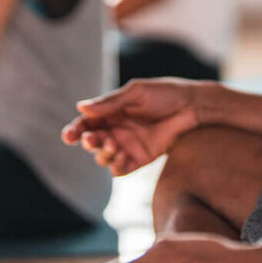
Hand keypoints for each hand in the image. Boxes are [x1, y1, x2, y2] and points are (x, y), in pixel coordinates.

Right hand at [61, 78, 209, 174]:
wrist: (192, 107)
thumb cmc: (165, 94)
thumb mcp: (136, 93)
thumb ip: (110, 103)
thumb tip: (80, 107)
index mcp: (111, 112)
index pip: (86, 124)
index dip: (74, 130)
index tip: (69, 136)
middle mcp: (116, 130)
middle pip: (91, 142)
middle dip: (88, 142)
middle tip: (93, 139)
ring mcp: (127, 146)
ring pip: (102, 158)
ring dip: (102, 154)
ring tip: (112, 145)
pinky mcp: (139, 159)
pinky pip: (120, 169)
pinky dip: (115, 166)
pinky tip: (120, 155)